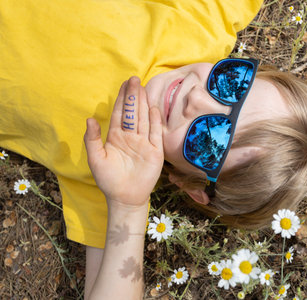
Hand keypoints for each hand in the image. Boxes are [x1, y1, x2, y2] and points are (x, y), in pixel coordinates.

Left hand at [84, 77, 163, 207]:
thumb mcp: (96, 159)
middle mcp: (131, 136)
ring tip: (143, 88)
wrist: (125, 197)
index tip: (124, 84)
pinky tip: (153, 108)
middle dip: (133, 96)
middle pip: (132, 112)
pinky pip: (155, 133)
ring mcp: (144, 142)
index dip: (122, 99)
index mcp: (116, 137)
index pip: (120, 113)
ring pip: (143, 119)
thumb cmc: (109, 180)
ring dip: (143, 104)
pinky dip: (154, 121)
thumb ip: (92, 139)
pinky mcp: (155, 151)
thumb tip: (90, 119)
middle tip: (134, 79)